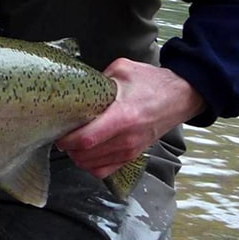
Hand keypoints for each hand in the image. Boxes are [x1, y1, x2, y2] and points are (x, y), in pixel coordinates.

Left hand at [55, 58, 204, 178]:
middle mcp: (127, 138)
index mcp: (123, 116)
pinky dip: (90, 165)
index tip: (57, 131)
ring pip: (92, 165)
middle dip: (68, 147)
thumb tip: (78, 85)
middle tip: (61, 134)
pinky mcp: (133, 155)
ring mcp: (131, 149)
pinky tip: (85, 153)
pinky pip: (105, 170)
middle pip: (85, 155)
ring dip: (77, 156)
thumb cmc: (152, 82)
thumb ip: (98, 78)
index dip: (67, 139)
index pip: (87, 139)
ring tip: (71, 142)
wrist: (180, 97)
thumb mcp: (122, 69)